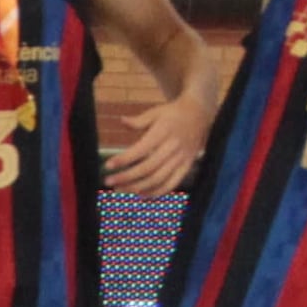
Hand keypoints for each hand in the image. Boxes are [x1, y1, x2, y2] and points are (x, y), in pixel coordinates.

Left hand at [117, 75, 213, 196]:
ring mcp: (182, 158)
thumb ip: (139, 121)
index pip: (141, 149)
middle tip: (108, 181)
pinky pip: (172, 184)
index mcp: (163, 132)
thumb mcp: (156, 112)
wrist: (199, 114)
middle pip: (148, 168)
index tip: (107, 166)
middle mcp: (173, 147)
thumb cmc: (172, 113)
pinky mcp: (187, 166)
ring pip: (158, 179)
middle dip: (127, 177)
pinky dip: (156, 193)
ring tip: (120, 189)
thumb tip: (122, 121)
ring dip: (137, 188)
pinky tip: (140, 194)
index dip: (124, 159)